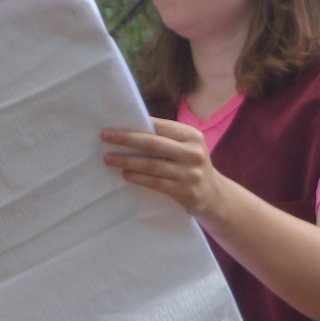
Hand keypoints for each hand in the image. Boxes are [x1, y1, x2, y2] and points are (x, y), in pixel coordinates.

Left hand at [102, 118, 226, 215]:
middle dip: (127, 139)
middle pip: (153, 144)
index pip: (160, 127)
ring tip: (108, 158)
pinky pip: (156, 183)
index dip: (135, 126)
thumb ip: (165, 138)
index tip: (113, 125)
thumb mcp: (186, 147)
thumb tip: (129, 127)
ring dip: (127, 161)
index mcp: (193, 136)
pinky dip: (138, 178)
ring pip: (152, 165)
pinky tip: (125, 174)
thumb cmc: (191, 165)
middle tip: (105, 136)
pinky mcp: (186, 191)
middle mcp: (194, 153)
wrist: (214, 195)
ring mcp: (191, 173)